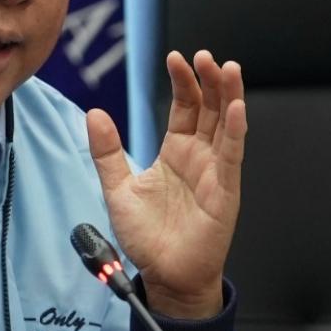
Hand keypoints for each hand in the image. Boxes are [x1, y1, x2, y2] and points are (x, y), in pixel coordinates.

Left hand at [87, 50, 245, 319]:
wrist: (164, 275)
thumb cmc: (148, 236)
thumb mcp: (117, 188)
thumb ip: (107, 152)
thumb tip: (93, 113)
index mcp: (175, 152)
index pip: (184, 107)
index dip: (182, 82)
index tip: (176, 57)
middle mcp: (199, 157)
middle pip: (208, 109)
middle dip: (208, 80)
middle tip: (203, 56)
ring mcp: (215, 172)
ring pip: (226, 126)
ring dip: (228, 96)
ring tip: (228, 68)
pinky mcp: (225, 191)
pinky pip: (232, 156)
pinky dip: (235, 131)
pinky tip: (236, 107)